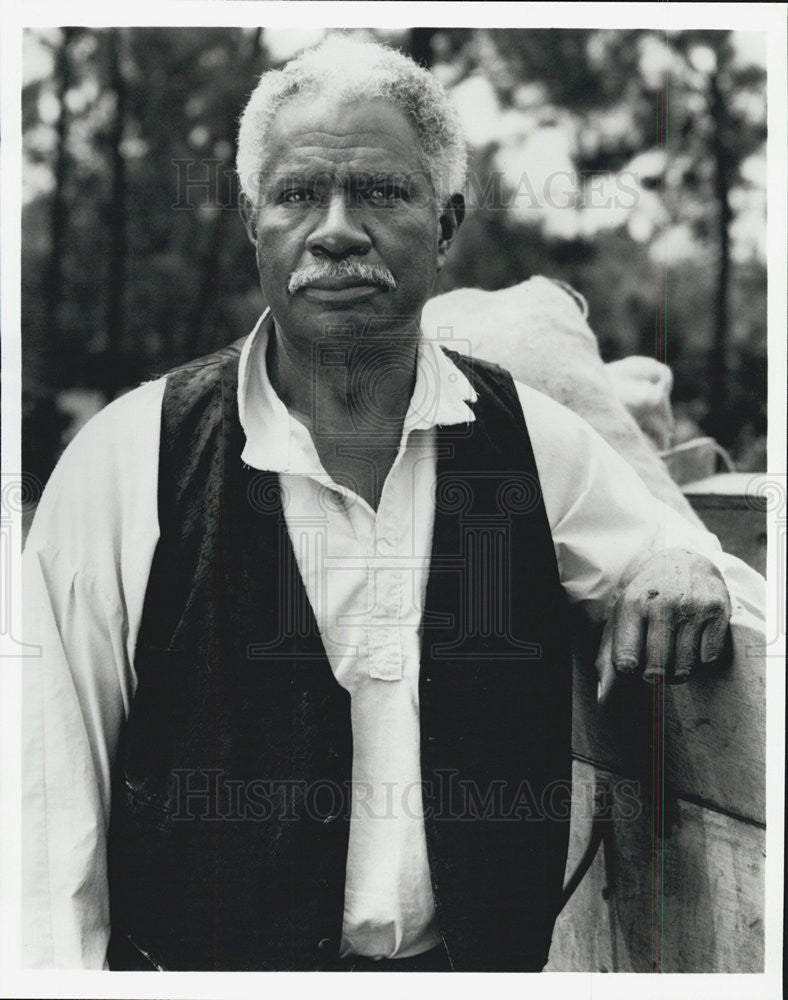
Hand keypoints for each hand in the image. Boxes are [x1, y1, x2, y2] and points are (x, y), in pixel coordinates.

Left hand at [595, 547, 731, 704]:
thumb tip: (604, 700)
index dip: (630, 672)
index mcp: (632, 605)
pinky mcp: (717, 611)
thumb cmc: (645, 598)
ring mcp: (692, 608)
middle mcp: (662, 605)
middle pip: (657, 671)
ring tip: (674, 651)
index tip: (634, 664)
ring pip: (684, 669)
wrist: (683, 561)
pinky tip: (694, 640)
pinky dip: (701, 659)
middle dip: (655, 675)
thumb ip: (607, 660)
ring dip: (678, 670)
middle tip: (656, 661)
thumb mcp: (620, 620)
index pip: (626, 662)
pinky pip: (709, 659)